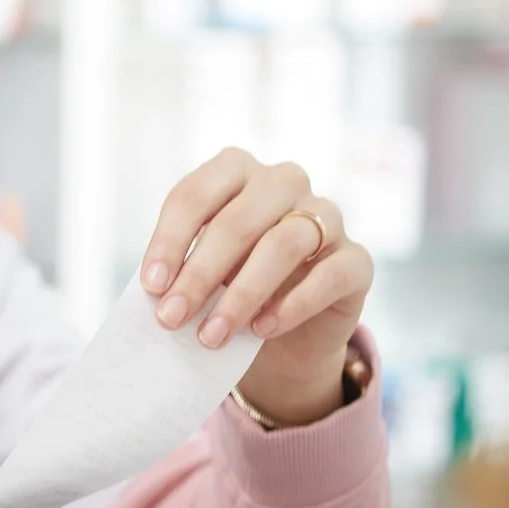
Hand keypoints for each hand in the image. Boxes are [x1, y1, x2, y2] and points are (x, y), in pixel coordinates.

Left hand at [138, 148, 374, 425]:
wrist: (282, 335)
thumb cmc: (227, 289)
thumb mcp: (198, 275)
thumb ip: (181, 272)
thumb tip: (160, 294)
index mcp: (236, 171)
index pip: (196, 195)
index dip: (169, 241)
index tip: (151, 287)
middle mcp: (284, 183)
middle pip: (237, 221)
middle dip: (199, 274)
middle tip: (172, 318)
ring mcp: (327, 217)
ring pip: (283, 244)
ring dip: (241, 295)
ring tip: (211, 335)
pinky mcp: (357, 259)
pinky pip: (331, 274)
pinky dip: (293, 304)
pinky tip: (262, 329)